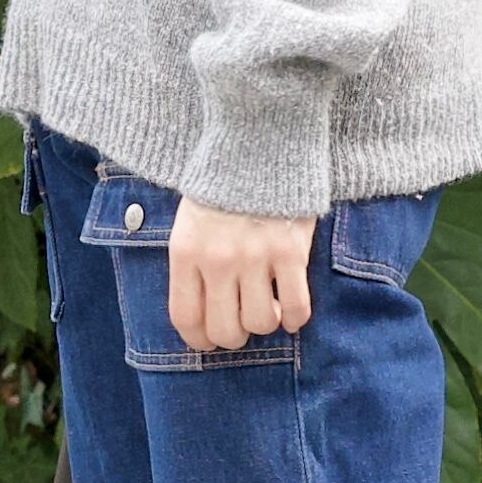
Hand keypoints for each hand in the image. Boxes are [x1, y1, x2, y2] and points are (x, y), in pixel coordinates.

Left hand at [166, 198, 315, 351]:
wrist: (258, 141)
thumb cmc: (222, 183)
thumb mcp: (190, 220)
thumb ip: (192, 262)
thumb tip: (202, 310)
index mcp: (186, 253)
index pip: (186, 318)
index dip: (199, 340)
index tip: (209, 341)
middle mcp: (218, 261)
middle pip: (224, 329)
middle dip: (234, 336)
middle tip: (242, 325)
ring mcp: (256, 257)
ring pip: (260, 322)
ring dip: (265, 324)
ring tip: (267, 309)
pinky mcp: (291, 252)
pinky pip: (295, 305)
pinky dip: (294, 318)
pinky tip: (291, 313)